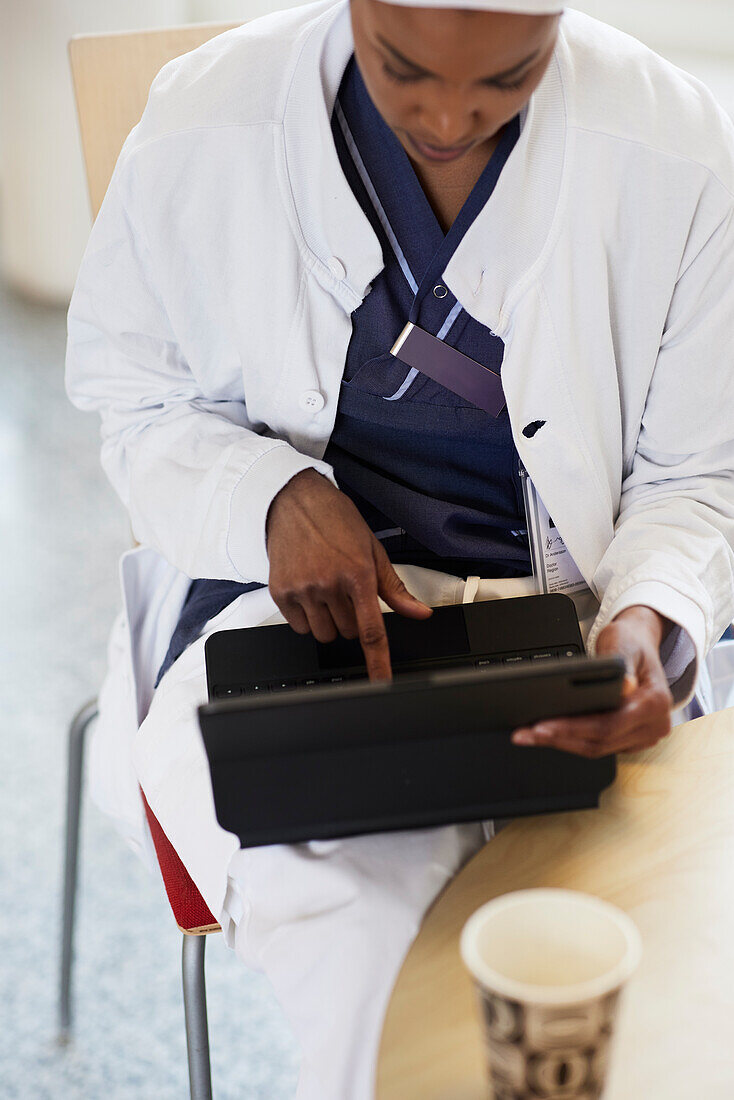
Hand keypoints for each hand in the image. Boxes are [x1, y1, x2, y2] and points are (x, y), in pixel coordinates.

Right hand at [265, 469, 432, 680]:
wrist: (294, 500)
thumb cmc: (336, 521)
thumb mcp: (373, 550)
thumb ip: (395, 588)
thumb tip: (420, 612)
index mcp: (358, 574)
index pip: (370, 630)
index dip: (378, 662)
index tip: (380, 682)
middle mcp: (329, 583)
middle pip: (347, 633)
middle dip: (350, 619)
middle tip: (345, 591)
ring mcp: (303, 589)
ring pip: (323, 634)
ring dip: (328, 621)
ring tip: (325, 589)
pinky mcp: (280, 591)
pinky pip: (299, 627)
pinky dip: (306, 617)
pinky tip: (308, 590)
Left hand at [510, 605, 674, 757]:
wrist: (638, 645)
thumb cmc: (630, 642)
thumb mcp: (623, 644)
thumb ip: (622, 664)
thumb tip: (624, 686)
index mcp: (656, 703)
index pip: (609, 724)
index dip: (573, 728)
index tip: (542, 725)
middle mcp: (654, 725)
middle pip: (600, 742)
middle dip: (558, 738)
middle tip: (525, 733)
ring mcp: (643, 736)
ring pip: (597, 749)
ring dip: (560, 743)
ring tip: (528, 734)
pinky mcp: (629, 740)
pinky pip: (597, 746)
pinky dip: (570, 740)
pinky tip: (547, 733)